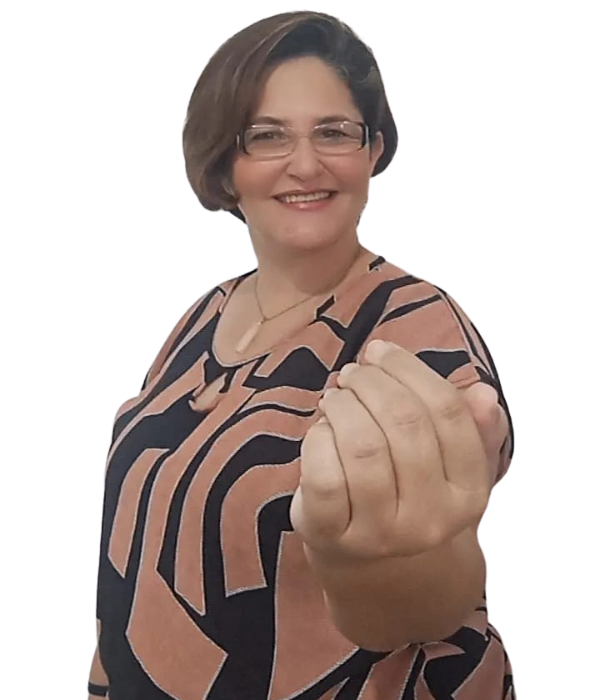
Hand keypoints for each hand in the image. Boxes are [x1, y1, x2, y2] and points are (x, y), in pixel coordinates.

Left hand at [290, 340, 505, 562]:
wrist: (370, 561)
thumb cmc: (408, 493)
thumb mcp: (448, 465)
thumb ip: (471, 428)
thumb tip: (483, 393)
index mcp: (469, 494)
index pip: (448, 412)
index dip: (409, 369)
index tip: (381, 350)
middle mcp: (431, 520)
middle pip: (404, 423)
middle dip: (371, 382)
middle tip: (353, 372)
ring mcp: (380, 534)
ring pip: (362, 447)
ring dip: (343, 405)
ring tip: (336, 396)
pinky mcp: (332, 535)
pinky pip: (324, 475)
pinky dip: (318, 439)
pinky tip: (320, 429)